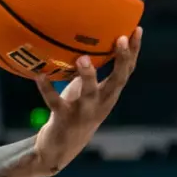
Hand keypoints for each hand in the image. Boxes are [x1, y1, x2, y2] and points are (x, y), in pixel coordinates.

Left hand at [32, 27, 141, 171]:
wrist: (62, 147)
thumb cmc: (76, 109)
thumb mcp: (87, 89)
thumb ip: (91, 69)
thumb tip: (85, 39)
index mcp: (109, 94)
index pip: (127, 70)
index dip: (134, 51)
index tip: (137, 29)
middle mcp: (102, 103)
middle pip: (117, 81)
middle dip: (121, 60)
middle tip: (120, 39)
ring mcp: (84, 112)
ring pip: (89, 93)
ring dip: (87, 76)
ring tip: (81, 58)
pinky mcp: (64, 119)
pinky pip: (54, 102)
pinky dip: (46, 89)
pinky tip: (39, 75)